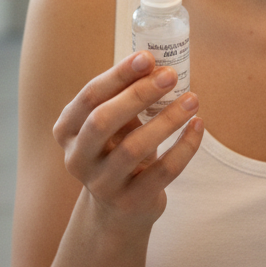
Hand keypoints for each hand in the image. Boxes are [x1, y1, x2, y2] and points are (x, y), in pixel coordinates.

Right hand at [52, 50, 203, 230]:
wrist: (118, 208)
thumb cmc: (117, 150)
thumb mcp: (114, 122)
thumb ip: (126, 95)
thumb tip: (156, 63)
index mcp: (68, 130)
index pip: (89, 96)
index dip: (118, 75)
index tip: (147, 58)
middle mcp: (78, 158)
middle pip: (103, 120)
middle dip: (138, 94)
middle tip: (170, 75)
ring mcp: (102, 184)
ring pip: (134, 148)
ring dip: (167, 120)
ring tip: (192, 99)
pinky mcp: (130, 202)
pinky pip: (163, 171)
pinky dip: (184, 146)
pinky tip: (198, 126)